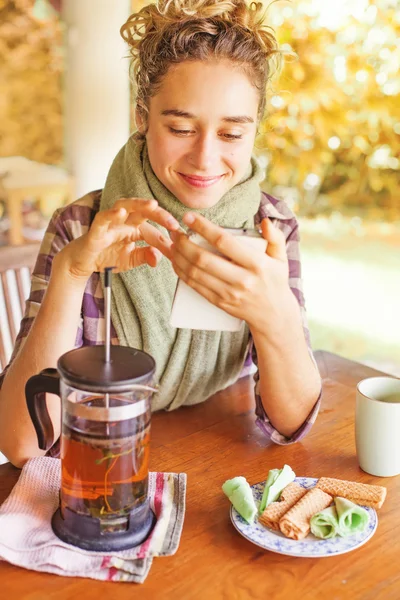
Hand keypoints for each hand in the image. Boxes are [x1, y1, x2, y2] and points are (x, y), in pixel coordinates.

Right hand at [56, 198, 179, 280]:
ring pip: (125, 206)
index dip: (167, 239)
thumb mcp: (131, 260)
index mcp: (134, 227)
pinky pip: (103, 218)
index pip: (154, 230)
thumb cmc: (107, 256)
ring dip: (139, 204)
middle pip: (144, 211)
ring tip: (152, 205)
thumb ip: (145, 256)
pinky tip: (121, 212)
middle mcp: (124, 221)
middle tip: (174, 223)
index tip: (181, 247)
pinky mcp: (96, 229)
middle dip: (160, 215)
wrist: (83, 263)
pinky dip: (111, 214)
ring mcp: (110, 223)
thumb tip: (158, 259)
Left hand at [170, 213, 295, 336]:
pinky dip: (181, 273)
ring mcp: (229, 293)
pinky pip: (195, 286)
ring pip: (195, 273)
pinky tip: (176, 261)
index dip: (203, 228)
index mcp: (257, 264)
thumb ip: (275, 237)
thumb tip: (265, 221)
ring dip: (178, 257)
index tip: (189, 217)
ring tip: (171, 243)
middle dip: (184, 243)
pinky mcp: (220, 302)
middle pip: (203, 259)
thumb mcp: (281, 258)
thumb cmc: (275, 281)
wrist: (274, 315)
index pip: (224, 242)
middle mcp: (242, 280)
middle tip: (174, 231)